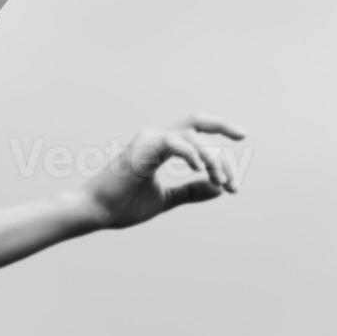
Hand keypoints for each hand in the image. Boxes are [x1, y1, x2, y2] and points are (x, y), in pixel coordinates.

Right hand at [76, 115, 245, 230]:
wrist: (94, 212)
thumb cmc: (121, 206)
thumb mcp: (164, 199)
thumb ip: (189, 191)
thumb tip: (218, 187)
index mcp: (159, 147)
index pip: (195, 132)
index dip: (219, 136)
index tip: (238, 158)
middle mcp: (154, 138)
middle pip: (198, 123)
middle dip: (224, 128)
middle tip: (241, 153)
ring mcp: (147, 140)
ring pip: (193, 137)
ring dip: (214, 159)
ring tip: (222, 182)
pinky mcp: (142, 149)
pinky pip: (177, 143)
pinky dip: (195, 156)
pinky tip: (203, 172)